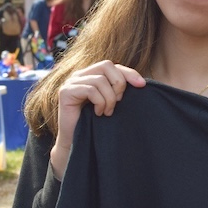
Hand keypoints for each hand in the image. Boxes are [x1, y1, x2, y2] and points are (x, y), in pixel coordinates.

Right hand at [50, 61, 145, 179]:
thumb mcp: (111, 103)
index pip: (112, 65)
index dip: (129, 73)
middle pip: (106, 66)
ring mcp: (71, 82)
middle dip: (118, 84)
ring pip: (100, 80)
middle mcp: (80, 75)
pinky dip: (99, 102)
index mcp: (91, 74)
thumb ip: (119, 90)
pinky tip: (98, 113)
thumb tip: (141, 83)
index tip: (142, 85)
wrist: (77, 141)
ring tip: (108, 112)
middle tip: (118, 102)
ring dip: (109, 98)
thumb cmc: (95, 122)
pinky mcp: (65, 92)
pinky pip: (90, 90)